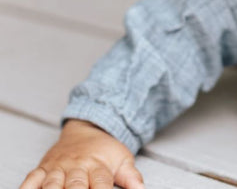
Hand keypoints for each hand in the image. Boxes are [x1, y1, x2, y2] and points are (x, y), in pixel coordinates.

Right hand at [19, 119, 143, 188]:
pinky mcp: (43, 168)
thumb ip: (131, 177)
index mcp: (98, 165)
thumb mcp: (122, 160)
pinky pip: (31, 180)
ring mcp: (58, 167)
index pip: (101, 184)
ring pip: (51, 184)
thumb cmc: (105, 151)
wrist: (87, 127)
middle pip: (75, 186)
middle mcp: (77, 166)